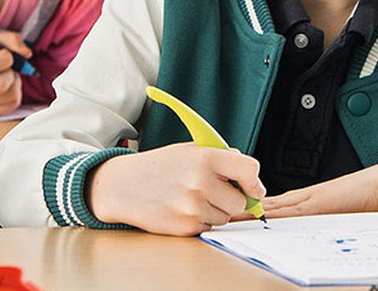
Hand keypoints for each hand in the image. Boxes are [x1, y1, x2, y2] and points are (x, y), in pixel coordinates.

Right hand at [0, 30, 31, 116]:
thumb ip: (8, 39)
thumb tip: (27, 53)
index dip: (6, 57)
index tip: (6, 54)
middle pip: (1, 84)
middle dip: (11, 72)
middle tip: (7, 66)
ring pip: (12, 94)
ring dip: (15, 81)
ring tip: (5, 74)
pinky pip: (13, 102)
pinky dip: (15, 91)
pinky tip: (5, 85)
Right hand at [87, 143, 265, 235]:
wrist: (123, 186)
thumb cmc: (159, 166)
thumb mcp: (189, 150)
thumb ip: (220, 157)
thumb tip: (250, 176)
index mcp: (205, 158)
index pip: (249, 169)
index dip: (254, 181)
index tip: (252, 187)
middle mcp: (201, 182)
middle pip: (240, 202)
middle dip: (232, 199)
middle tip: (216, 192)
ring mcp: (192, 207)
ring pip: (225, 218)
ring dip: (216, 211)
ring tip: (192, 198)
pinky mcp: (185, 227)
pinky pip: (208, 227)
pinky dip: (201, 220)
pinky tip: (182, 208)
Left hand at [237, 160, 377, 220]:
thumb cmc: (357, 197)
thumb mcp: (327, 208)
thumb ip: (307, 215)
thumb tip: (286, 226)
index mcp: (299, 200)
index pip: (265, 206)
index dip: (244, 209)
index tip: (223, 213)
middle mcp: (299, 199)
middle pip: (263, 205)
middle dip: (240, 211)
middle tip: (216, 215)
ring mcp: (307, 200)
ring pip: (271, 207)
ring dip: (250, 213)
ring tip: (228, 216)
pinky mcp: (317, 205)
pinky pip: (290, 212)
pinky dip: (274, 215)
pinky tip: (260, 218)